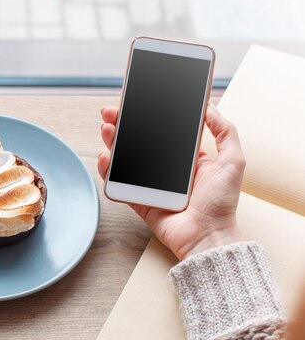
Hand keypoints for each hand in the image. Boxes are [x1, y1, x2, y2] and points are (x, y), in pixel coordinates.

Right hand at [98, 106, 245, 259]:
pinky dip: (107, 170)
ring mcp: (149, 184)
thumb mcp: (233, 160)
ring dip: (112, 141)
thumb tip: (210, 107)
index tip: (134, 103)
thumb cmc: (222, 203)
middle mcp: (166, 169)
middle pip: (138, 140)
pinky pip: (118, 183)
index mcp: (186, 158)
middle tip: (111, 112)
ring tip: (107, 129)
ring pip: (125, 158)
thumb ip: (225, 131)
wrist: (207, 235)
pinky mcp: (138, 199)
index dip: (146, 116)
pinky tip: (105, 156)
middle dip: (122, 124)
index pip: (162, 130)